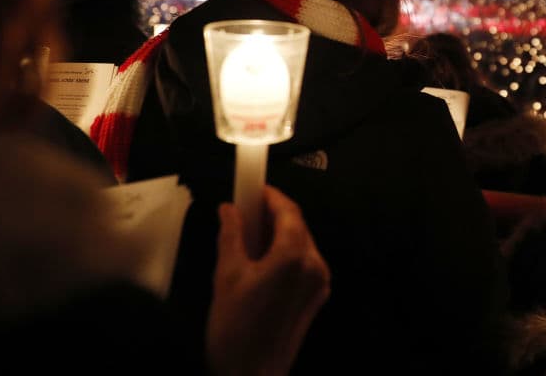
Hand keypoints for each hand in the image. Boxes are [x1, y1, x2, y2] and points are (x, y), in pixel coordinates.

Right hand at [206, 186, 330, 375]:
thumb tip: (230, 210)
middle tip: (246, 210)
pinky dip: (286, 254)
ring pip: (302, 243)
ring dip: (279, 234)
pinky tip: (262, 261)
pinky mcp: (317, 297)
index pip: (288, 210)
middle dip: (273, 214)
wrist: (251, 375)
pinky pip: (304, 263)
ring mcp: (319, 283)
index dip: (269, 195)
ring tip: (249, 236)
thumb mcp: (226, 275)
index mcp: (295, 256)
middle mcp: (314, 266)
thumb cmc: (236, 332)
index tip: (252, 188)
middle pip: (297, 225)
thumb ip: (231, 234)